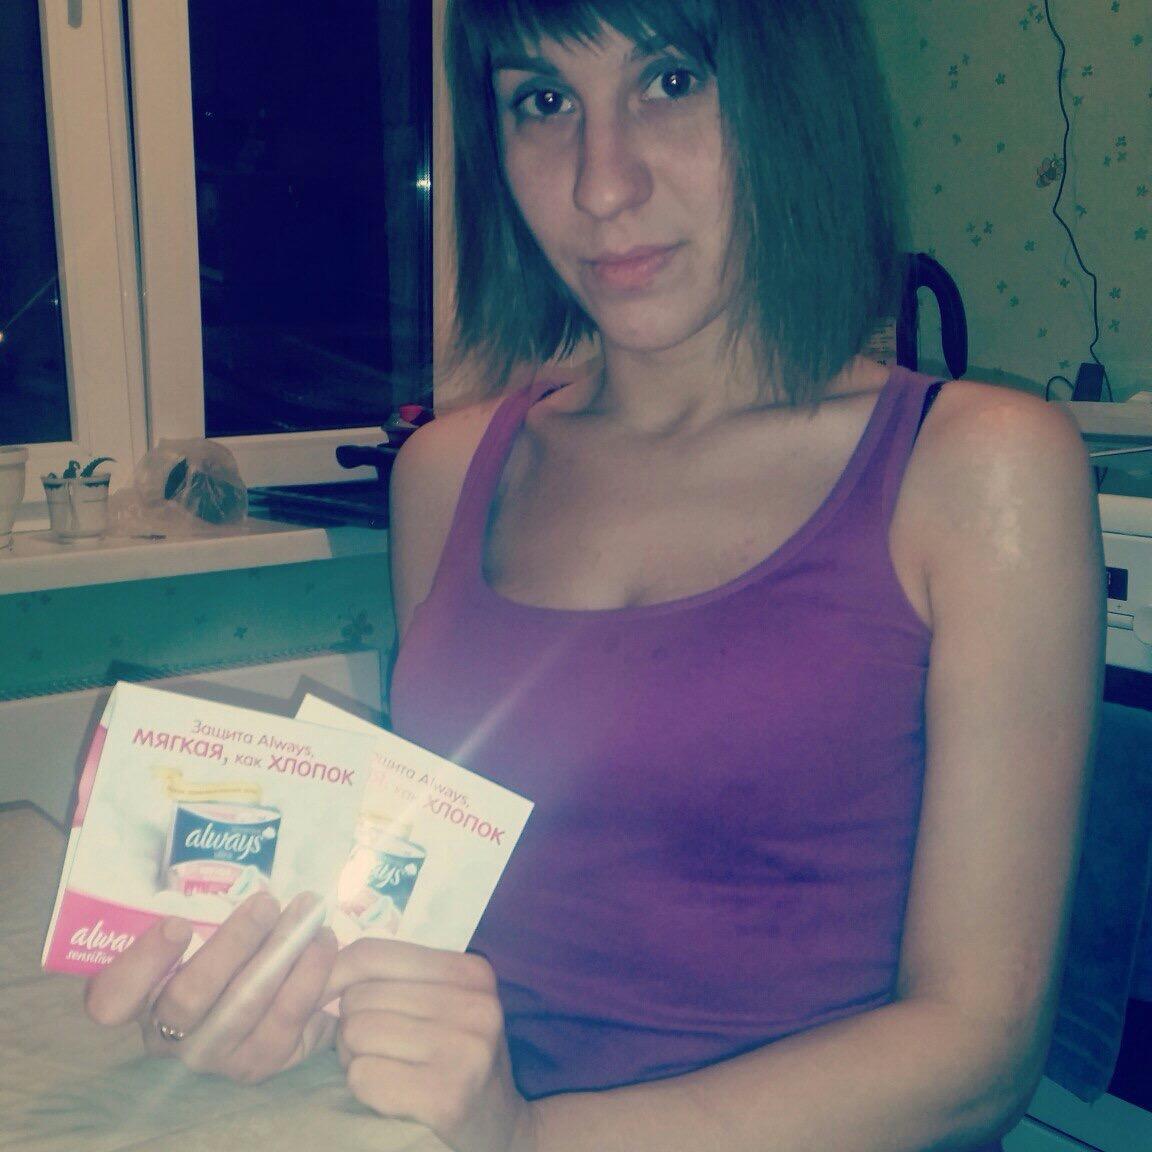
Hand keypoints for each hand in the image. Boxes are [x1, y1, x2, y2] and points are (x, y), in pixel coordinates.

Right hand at [84, 890, 338, 1082]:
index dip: (139, 965)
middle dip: (233, 945)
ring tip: (307, 913)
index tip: (178, 923)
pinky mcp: (259, 1063)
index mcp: (141, 1000)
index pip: (113, 998)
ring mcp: (214, 1056)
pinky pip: (287, 1018)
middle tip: (267, 902)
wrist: (271, 1009)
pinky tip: (323, 942)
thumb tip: (233, 868)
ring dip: (281, 953)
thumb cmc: (227, 955)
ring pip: (243, 1008)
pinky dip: (310, 975)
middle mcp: (168, 1035)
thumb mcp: (206, 934)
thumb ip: (210, 910)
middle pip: (188, 999)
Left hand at [331, 938, 536, 1151]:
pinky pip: (363, 1077)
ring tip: (384, 1066)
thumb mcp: (443, 1000)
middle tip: (378, 1047)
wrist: (499, 1122)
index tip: (324, 997)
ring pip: (357, 1033)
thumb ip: (392, 976)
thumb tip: (320, 965)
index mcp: (471, 972)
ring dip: (355, 1057)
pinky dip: (364, 1087)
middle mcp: (474, 1005)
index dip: (334, 974)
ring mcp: (464, 1051)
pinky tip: (391, 1093)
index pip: (373, 953)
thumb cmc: (457, 1053)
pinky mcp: (446, 1097)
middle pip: (359, 997)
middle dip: (352, 1024)